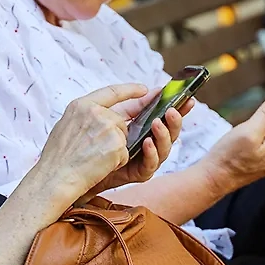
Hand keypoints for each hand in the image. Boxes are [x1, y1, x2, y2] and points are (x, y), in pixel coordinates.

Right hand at [36, 83, 148, 203]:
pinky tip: (98, 166)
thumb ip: (86, 116)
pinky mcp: (117, 144)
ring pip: (123, 138)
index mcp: (81, 105)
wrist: (56, 178)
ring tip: (92, 158)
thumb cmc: (57, 158)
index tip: (144, 90)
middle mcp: (96, 112)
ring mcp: (108, 127)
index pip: (111, 91)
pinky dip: (115, 163)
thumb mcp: (66, 126)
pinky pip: (125, 154)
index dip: (130, 90)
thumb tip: (104, 115)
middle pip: (119, 121)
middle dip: (115, 136)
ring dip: (114, 150)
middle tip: (94, 151)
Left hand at [76, 97, 194, 204]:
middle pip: (170, 133)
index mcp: (146, 128)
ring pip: (164, 148)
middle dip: (174, 121)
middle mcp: (150, 144)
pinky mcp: (138, 173)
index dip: (179, 108)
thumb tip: (152, 90)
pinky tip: (147, 143)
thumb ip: (132, 104)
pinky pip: (150, 164)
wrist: (77, 167)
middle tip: (172, 110)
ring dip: (163, 135)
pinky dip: (151, 153)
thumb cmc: (93, 140)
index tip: (188, 98)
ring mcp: (145, 159)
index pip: (167, 117)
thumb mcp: (111, 115)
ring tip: (157, 123)